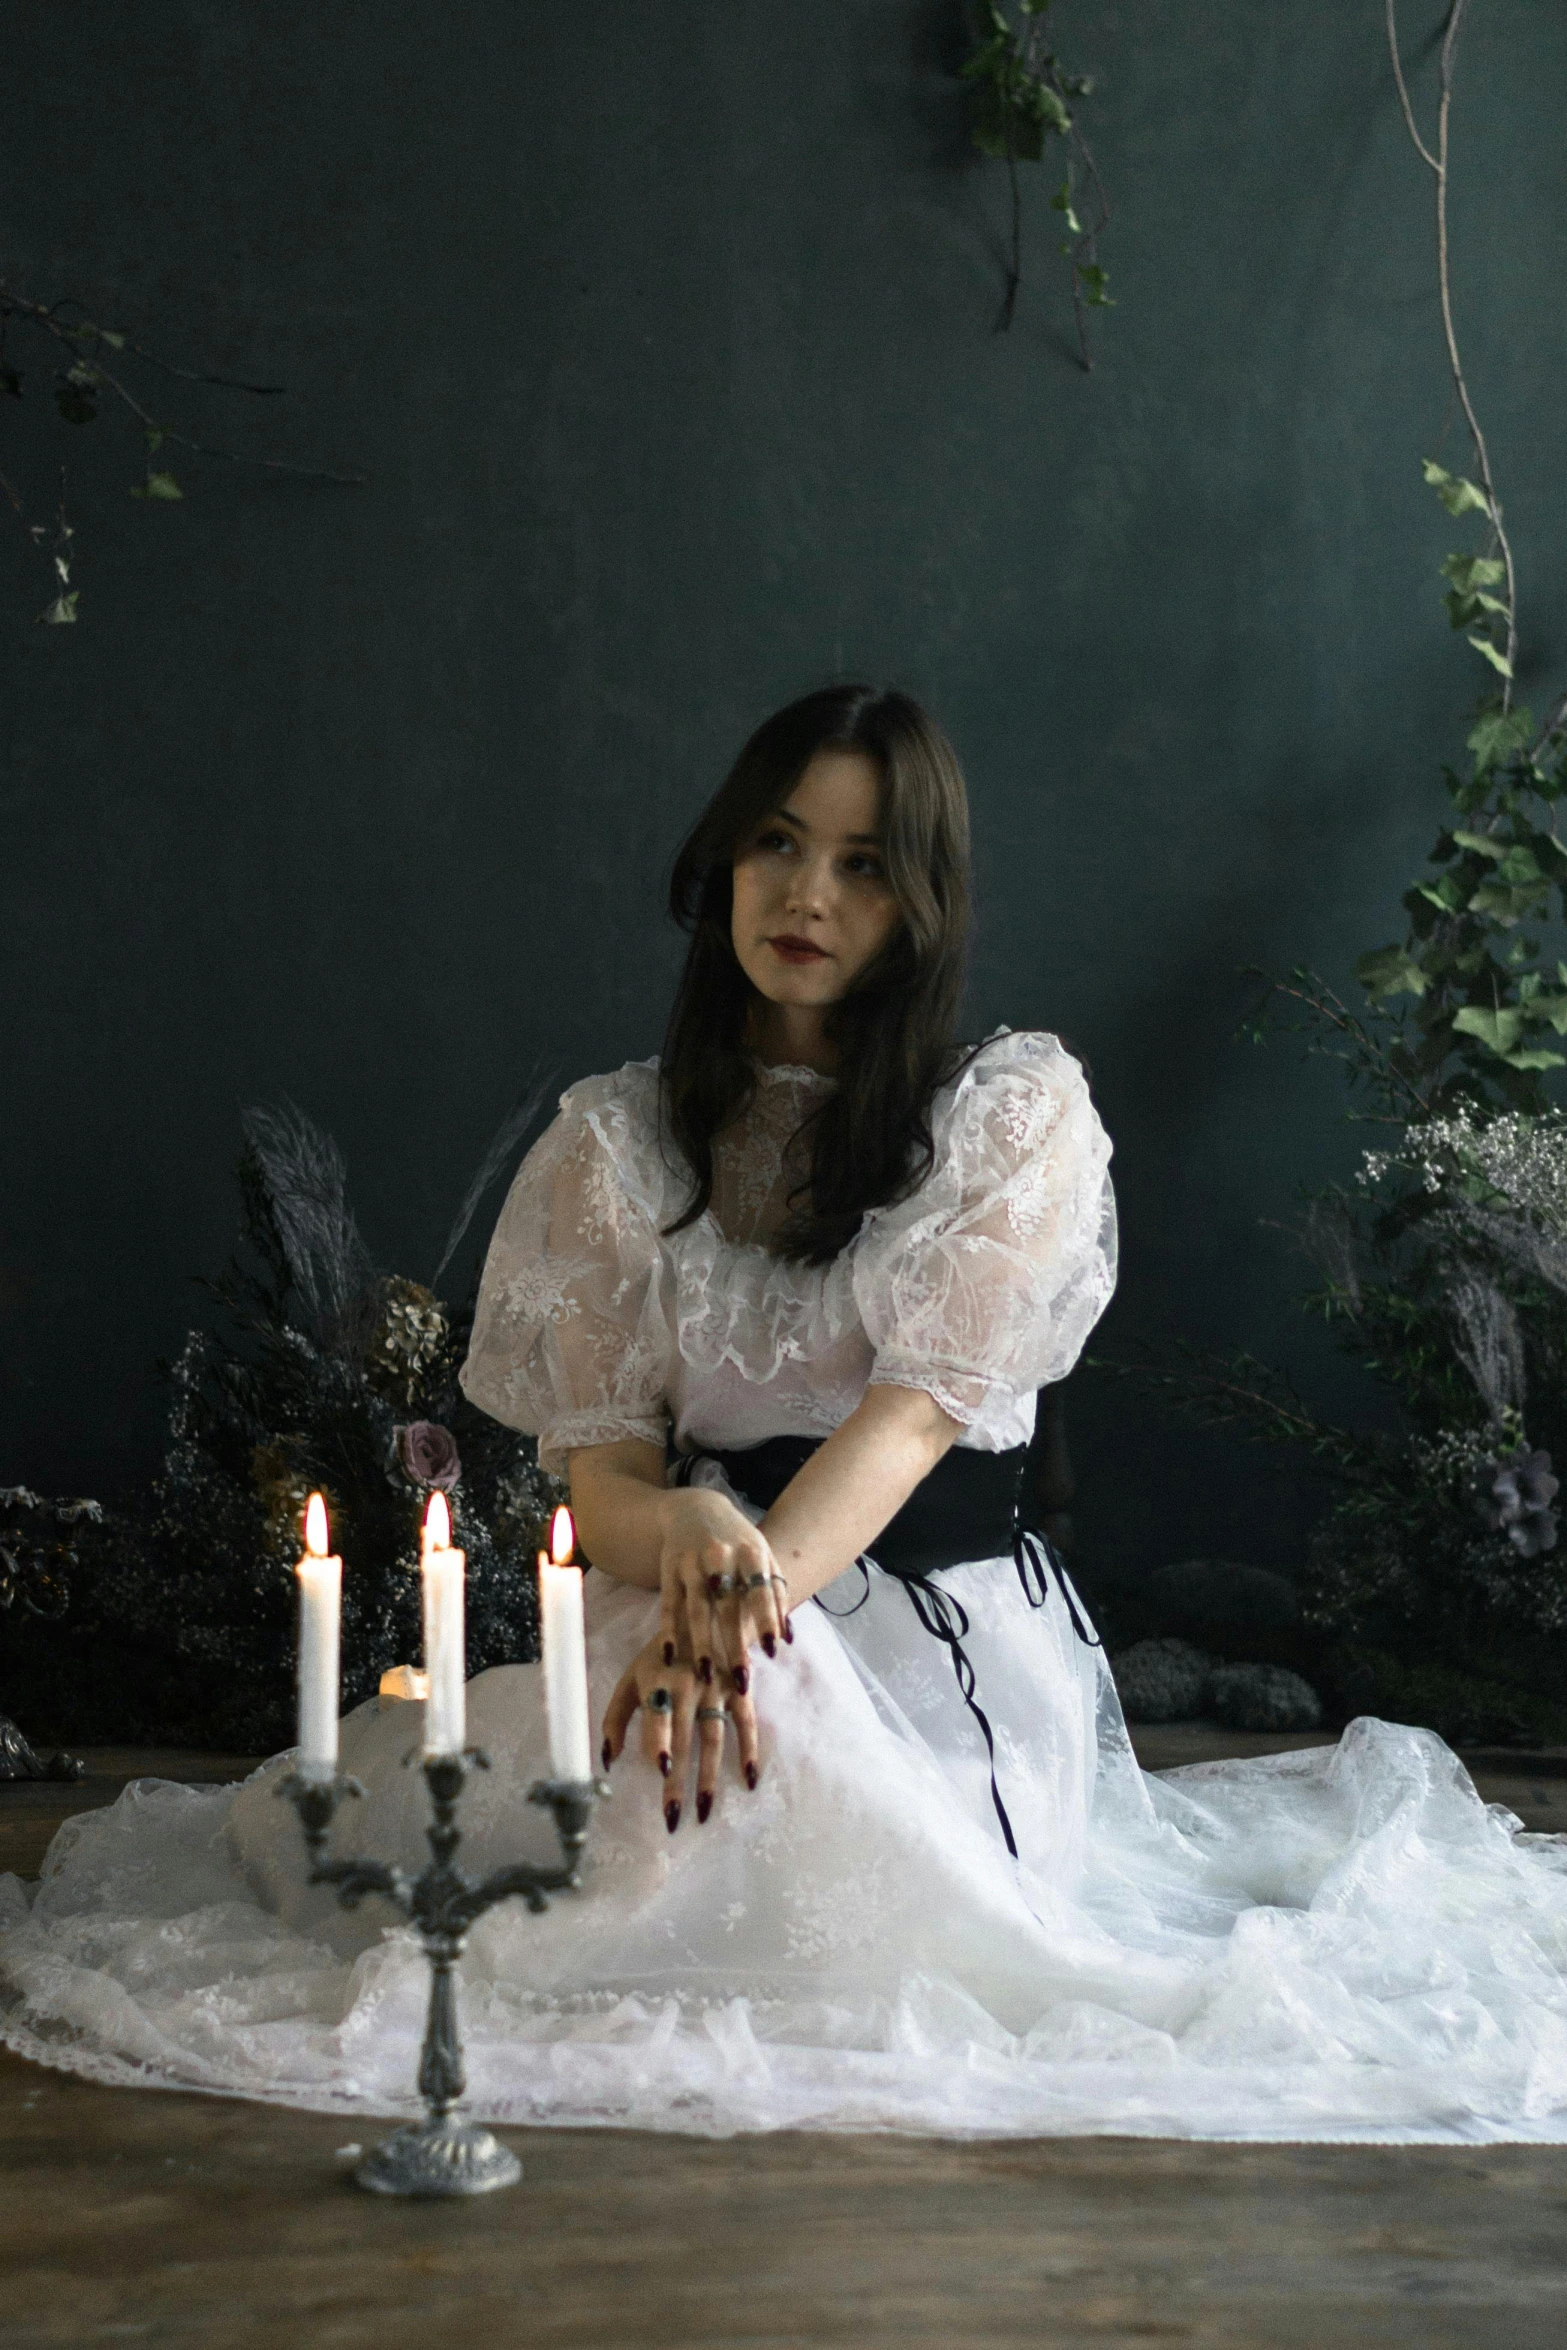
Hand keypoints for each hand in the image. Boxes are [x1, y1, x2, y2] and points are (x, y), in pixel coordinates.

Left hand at [600, 1632, 760, 1830]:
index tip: (661, 1768)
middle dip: (678, 1780)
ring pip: (713, 1739)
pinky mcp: (739, 1691)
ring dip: (709, 1777)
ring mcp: (717, 1689)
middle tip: (673, 1817)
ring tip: (703, 1811)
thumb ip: (615, 1717)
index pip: (658, 1714)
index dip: (660, 1738)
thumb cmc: (661, 1657)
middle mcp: (689, 1686)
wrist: (707, 1617)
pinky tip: (748, 1780)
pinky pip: (746, 1724)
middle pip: (683, 1739)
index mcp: (658, 1680)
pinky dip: (749, 1751)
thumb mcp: (632, 1677)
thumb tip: (608, 1760)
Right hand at [652, 1486, 789, 1697]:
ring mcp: (692, 1561)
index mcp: (751, 1552)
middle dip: (734, 1643)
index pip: (761, 1589)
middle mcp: (721, 1555)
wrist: (697, 1507)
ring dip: (700, 1643)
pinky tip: (669, 1655)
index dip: (766, 1619)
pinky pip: (668, 1604)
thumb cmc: (738, 1540)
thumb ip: (776, 1593)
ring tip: (705, 1675)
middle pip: (728, 1605)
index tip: (772, 1651)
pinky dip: (668, 1630)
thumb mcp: (763, 1556)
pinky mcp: (669, 1568)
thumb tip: (787, 1638)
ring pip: (696, 1608)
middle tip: (740, 1679)